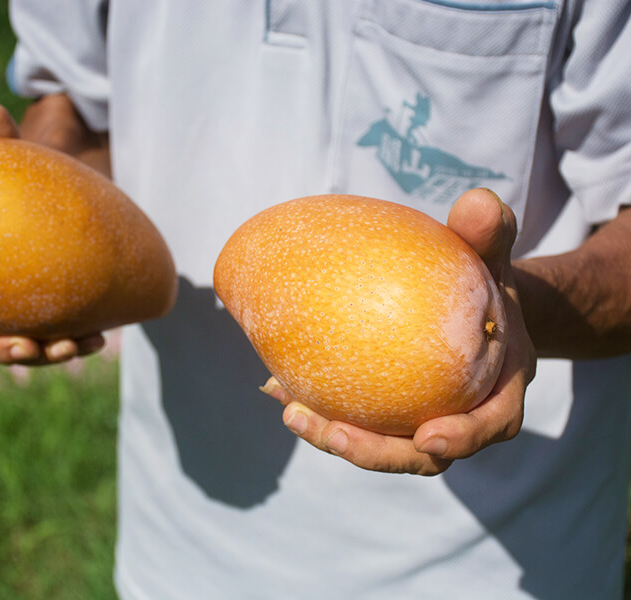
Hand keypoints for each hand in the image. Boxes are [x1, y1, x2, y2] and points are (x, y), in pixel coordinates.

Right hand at [0, 100, 104, 364]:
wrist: (69, 190)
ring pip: (22, 348)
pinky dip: (79, 342)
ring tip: (71, 347)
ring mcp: (19, 312)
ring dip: (44, 355)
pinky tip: (100, 338)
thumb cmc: (30, 174)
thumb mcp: (16, 156)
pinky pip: (61, 339)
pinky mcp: (53, 316)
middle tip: (26, 346)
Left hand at [262, 188, 536, 474]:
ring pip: (378, 445)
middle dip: (375, 452)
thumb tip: (477, 201)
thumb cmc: (486, 281)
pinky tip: (276, 385)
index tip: (429, 437)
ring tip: (289, 409)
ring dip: (334, 436)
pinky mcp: (385, 412)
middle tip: (332, 431)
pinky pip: (353, 416)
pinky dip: (318, 407)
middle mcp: (457, 418)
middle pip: (421, 454)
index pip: (487, 427)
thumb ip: (489, 234)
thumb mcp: (494, 256)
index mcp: (497, 394)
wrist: (473, 303)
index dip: (461, 439)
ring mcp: (418, 420)